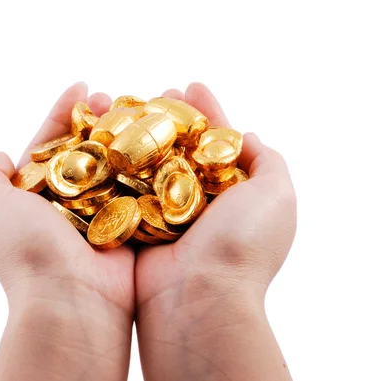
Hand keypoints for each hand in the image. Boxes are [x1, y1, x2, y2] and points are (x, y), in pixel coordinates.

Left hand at [0, 83, 133, 380]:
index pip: (51, 142)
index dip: (64, 112)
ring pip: (117, 164)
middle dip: (99, 119)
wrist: (70, 298)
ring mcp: (103, 212)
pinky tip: (161, 138)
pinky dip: (150, 163)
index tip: (81, 84)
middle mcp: (70, 201)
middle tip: (113, 94)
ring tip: (141, 107)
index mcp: (36, 194)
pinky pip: (143, 187)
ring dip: (127, 135)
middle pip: (87, 149)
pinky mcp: (132, 225)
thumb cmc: (27, 249)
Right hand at [135, 83, 296, 380]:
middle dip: (170, 115)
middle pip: (182, 146)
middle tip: (158, 89)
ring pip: (151, 161)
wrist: (198, 298)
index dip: (207, 111)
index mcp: (233, 191)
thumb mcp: (277, 195)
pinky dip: (117, 160)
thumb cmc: (241, 245)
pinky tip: (106, 135)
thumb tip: (248, 135)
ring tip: (126, 103)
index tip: (193, 84)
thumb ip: (268, 160)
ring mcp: (165, 211)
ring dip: (140, 132)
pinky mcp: (134, 223)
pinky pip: (125, 184)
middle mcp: (198, 199)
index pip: (219, 140)